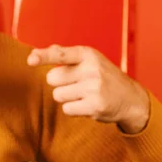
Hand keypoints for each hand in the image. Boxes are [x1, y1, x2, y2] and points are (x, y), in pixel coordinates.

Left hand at [27, 44, 150, 133]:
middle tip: (77, 84)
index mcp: (88, 54)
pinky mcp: (95, 106)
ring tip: (84, 94)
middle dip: (60, 83)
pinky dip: (73, 109)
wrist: (130, 98)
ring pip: (57, 95)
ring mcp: (94, 88)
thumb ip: (64, 55)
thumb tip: (36, 52)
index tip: (30, 60)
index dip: (44, 56)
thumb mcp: (90, 60)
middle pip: (52, 78)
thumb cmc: (104, 76)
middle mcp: (92, 69)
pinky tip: (88, 104)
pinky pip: (66, 109)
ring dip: (66, 98)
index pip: (61, 54)